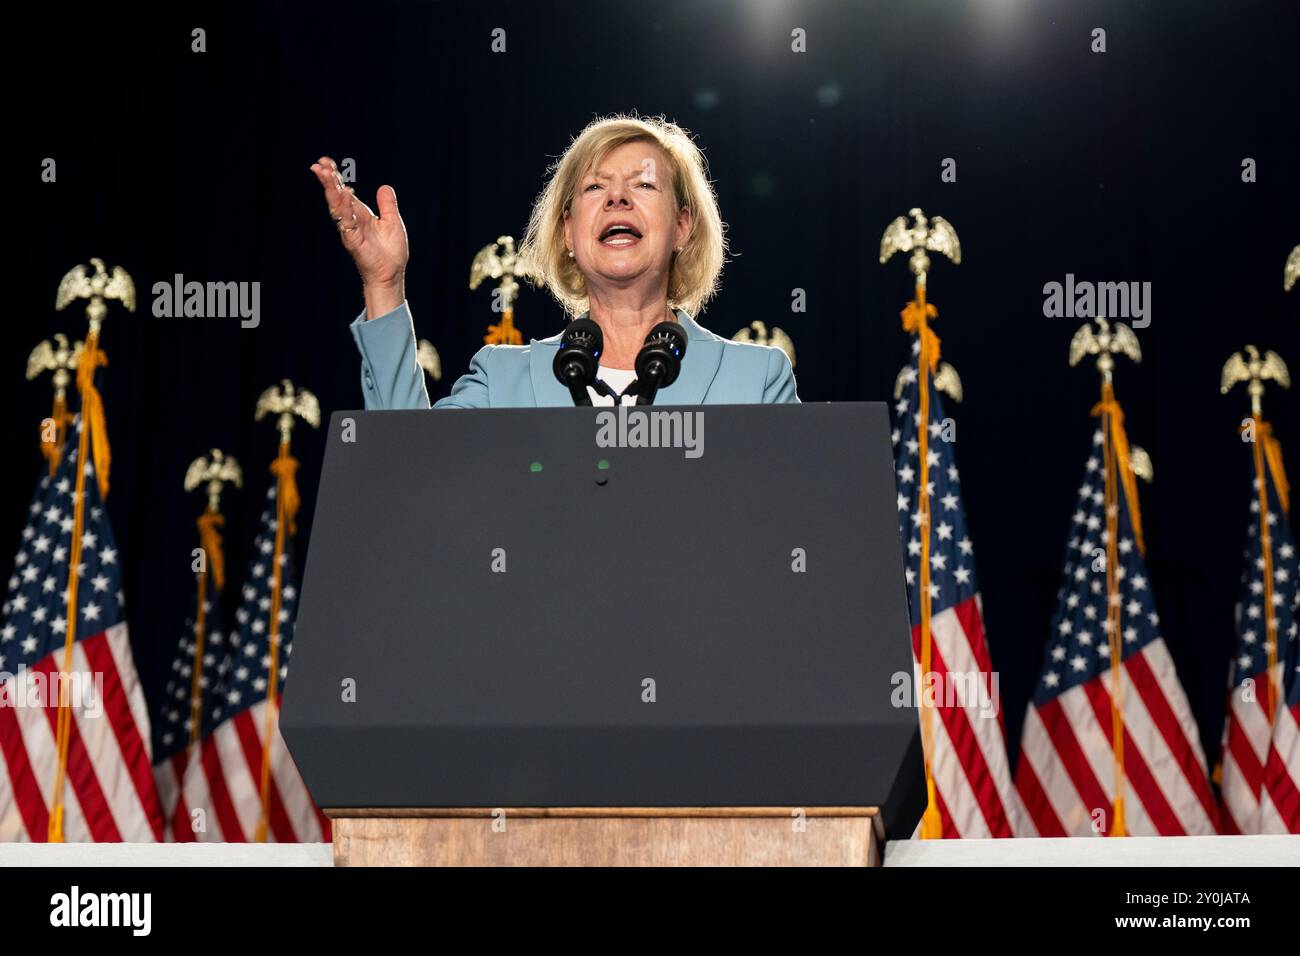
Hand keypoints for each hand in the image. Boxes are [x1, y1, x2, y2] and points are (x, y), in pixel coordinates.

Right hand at [310, 156, 407, 317]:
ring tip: (327, 174)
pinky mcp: (353, 241)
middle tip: (320, 164)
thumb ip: (387, 205)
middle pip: (336, 196)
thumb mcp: (392, 222)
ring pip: (337, 207)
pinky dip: (346, 209)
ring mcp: (351, 231)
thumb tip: (384, 187)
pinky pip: (347, 223)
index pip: (343, 192)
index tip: (327, 162)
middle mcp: (352, 220)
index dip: (336, 177)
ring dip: (332, 190)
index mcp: (360, 214)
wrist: (392, 274)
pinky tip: (344, 195)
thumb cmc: (391, 252)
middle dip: (328, 180)